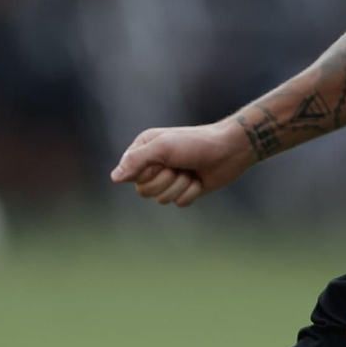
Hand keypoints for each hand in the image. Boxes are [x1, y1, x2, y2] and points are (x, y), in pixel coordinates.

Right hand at [108, 120, 253, 206]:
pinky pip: (179, 203)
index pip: (129, 175)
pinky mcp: (184, 189)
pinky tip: (199, 180)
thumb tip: (114, 178)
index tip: (164, 160)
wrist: (230, 149)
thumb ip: (137, 160)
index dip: (148, 172)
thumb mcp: (164, 147)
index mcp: (144, 149)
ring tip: (191, 171)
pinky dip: (191, 192)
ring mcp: (168, 178)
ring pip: (161, 200)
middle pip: (143, 191)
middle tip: (180, 166)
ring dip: (180, 186)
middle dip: (165, 181)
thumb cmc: (196, 143)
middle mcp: (153, 164)